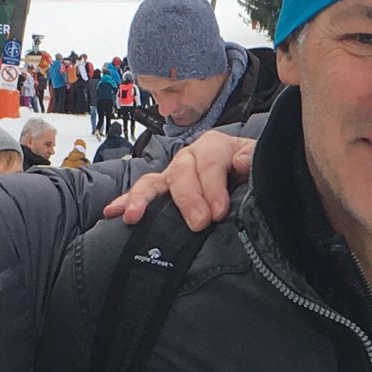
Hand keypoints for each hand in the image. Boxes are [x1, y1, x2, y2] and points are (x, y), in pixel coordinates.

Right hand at [104, 132, 254, 229]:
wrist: (249, 180)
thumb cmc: (252, 172)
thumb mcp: (259, 161)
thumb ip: (253, 159)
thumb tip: (241, 162)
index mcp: (214, 147)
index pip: (209, 162)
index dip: (213, 187)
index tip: (219, 212)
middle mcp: (189, 158)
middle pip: (181, 173)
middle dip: (188, 199)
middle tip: (199, 224)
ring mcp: (172, 175)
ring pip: (153, 182)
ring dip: (142, 199)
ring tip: (133, 217)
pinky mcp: (162, 192)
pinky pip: (141, 195)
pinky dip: (126, 202)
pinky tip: (112, 213)